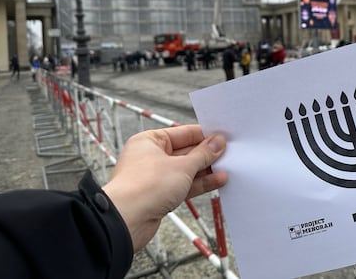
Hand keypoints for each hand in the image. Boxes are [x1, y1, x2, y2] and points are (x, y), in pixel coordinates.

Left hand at [102, 125, 227, 250]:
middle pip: (186, 151)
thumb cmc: (143, 187)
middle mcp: (151, 157)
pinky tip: (218, 180)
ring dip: (206, 170)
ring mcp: (156, 177)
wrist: (126, 222)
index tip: (222, 137)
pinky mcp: (160, 195)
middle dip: (207, 154)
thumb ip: (203, 154)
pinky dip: (200, 183)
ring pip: (187, 170)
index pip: (183, 133)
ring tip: (227, 167)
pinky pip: (185, 185)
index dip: (204, 135)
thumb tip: (217, 143)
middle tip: (229, 153)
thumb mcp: (182, 166)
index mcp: (150, 141)